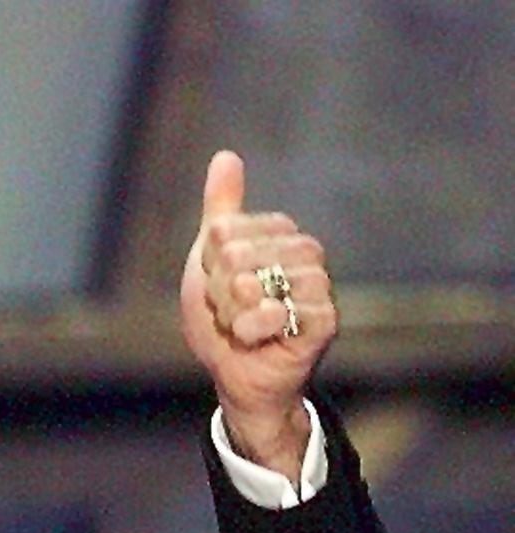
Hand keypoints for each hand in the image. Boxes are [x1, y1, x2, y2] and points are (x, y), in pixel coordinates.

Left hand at [179, 150, 337, 478]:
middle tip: (231, 312)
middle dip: (218, 294)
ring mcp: (318, 287)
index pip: (225, 232)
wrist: (236, 375)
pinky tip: (255, 337)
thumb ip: (221, 210)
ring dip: (232, 315)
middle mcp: (305, 253)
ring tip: (242, 328)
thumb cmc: (224, 319)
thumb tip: (226, 155)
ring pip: (253, 285)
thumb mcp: (210, 261)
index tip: (218, 288)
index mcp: (279, 234)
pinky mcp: (325, 321)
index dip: (209, 266)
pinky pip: (278, 313)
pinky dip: (253, 330)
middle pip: (236, 256)